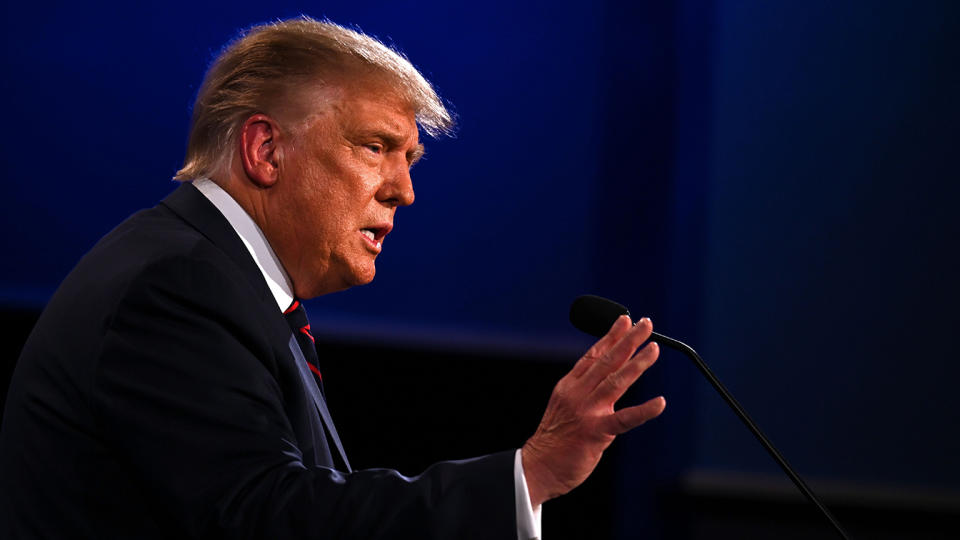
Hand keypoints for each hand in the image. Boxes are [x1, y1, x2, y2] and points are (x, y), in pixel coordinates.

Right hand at [521, 315, 664, 506]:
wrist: (538, 467)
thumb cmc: (554, 440)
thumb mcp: (564, 406)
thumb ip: (584, 392)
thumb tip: (608, 378)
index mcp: (569, 386)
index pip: (593, 354)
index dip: (610, 336)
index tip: (625, 319)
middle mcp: (577, 393)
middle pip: (607, 361)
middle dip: (627, 340)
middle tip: (645, 324)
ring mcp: (586, 411)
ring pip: (616, 381)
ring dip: (637, 364)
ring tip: (654, 349)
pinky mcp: (595, 432)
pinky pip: (624, 419)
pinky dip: (643, 411)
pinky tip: (660, 403)